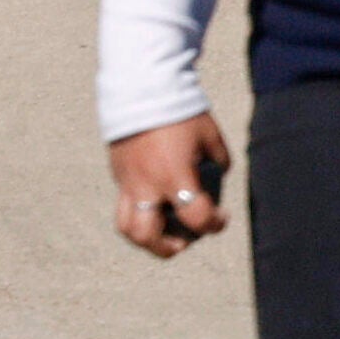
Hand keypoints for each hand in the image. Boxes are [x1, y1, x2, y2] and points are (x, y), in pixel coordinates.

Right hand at [109, 114, 232, 257]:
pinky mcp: (118, 176)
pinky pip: (123, 206)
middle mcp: (148, 185)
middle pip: (147, 236)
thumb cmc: (181, 112)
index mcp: (175, 175)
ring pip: (126, 227)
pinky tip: (156, 206)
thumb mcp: (209, 136)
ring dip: (146, 239)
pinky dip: (139, 215)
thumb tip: (219, 174)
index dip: (213, 225)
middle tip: (185, 242)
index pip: (195, 216)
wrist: (143, 90)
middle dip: (167, 247)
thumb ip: (217, 160)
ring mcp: (128, 182)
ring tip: (164, 234)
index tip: (221, 220)